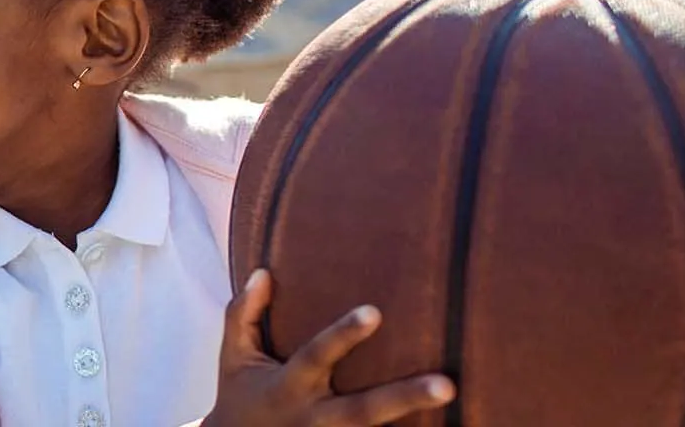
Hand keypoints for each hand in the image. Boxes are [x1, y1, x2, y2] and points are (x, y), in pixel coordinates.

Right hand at [201, 270, 455, 426]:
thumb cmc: (238, 396)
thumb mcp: (232, 356)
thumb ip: (243, 313)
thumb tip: (262, 272)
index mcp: (289, 387)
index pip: (318, 356)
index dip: (344, 336)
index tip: (374, 311)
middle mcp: (313, 418)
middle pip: (364, 411)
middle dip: (404, 398)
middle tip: (447, 385)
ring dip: (414, 421)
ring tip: (452, 399)